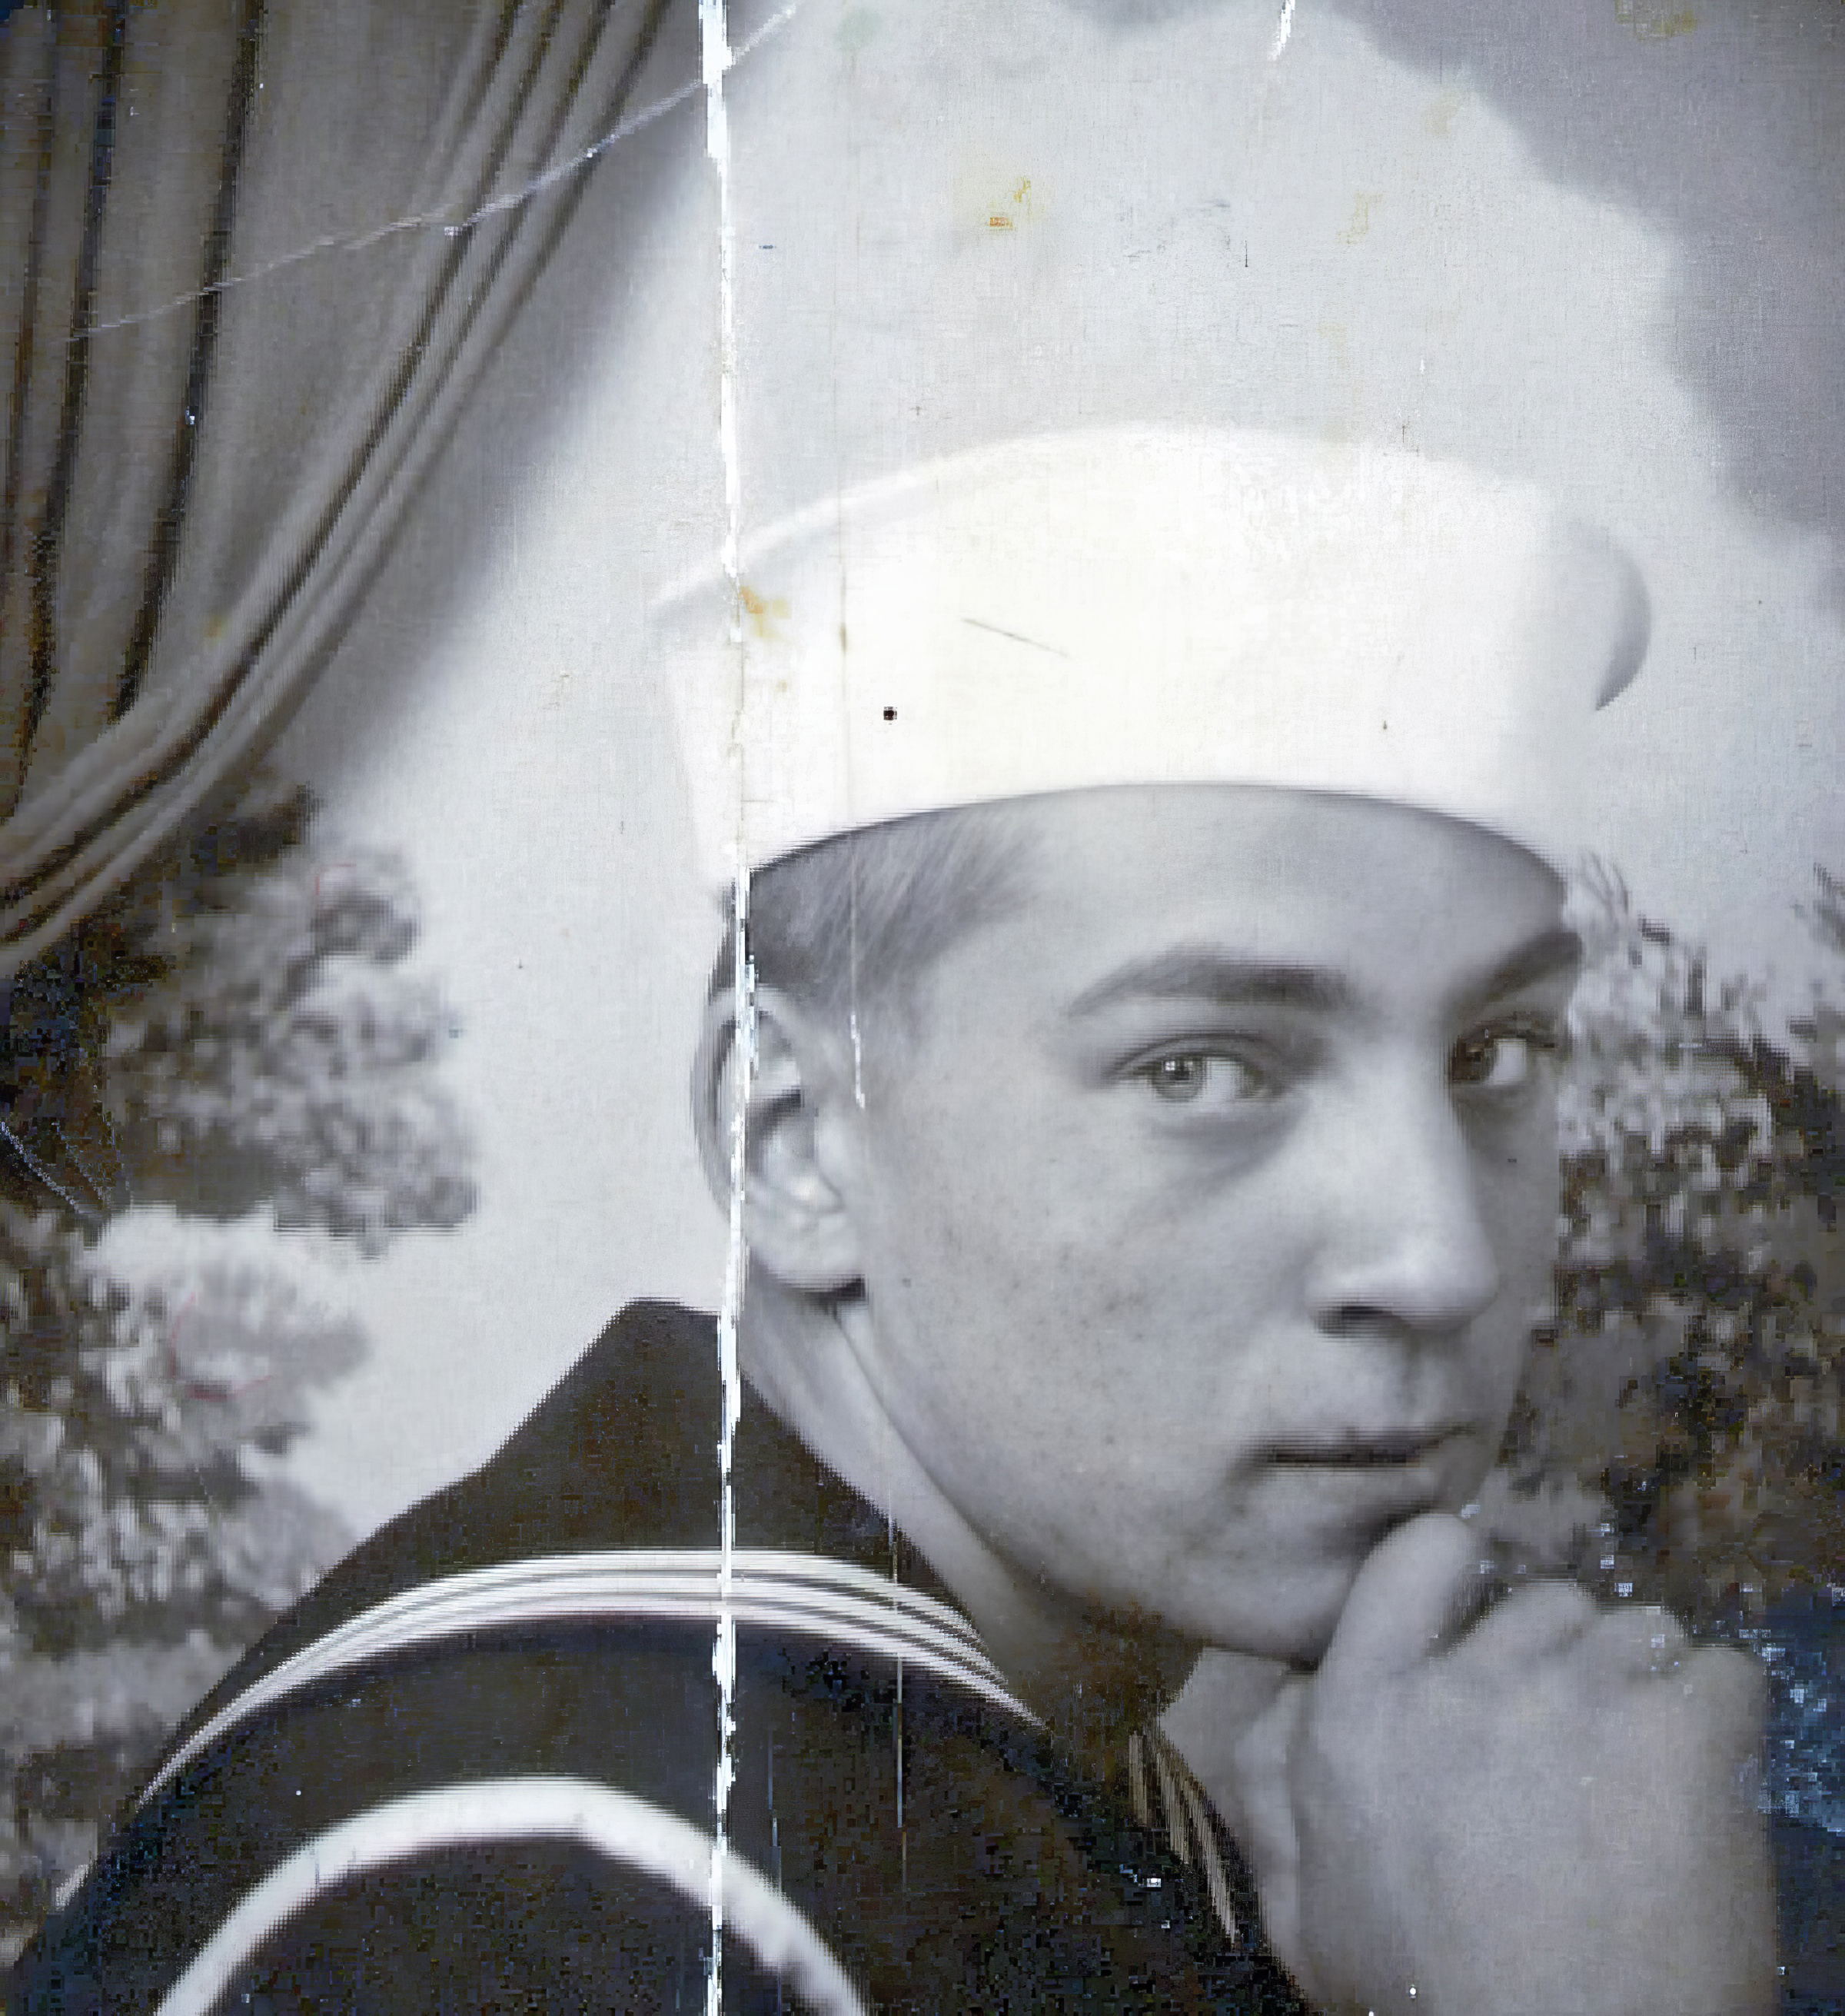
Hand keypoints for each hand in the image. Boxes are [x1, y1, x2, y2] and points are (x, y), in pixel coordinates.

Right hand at [1230, 1513, 1776, 2015]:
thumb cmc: (1424, 2001)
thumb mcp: (1301, 1909)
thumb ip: (1269, 1781)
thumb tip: (1287, 1685)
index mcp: (1362, 1709)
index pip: (1420, 1552)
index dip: (1462, 1573)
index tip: (1483, 1624)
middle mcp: (1463, 1679)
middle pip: (1542, 1603)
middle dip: (1562, 1662)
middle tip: (1572, 1754)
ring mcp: (1578, 1693)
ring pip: (1636, 1631)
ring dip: (1642, 1689)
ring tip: (1640, 1781)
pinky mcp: (1682, 1730)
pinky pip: (1723, 1675)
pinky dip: (1721, 1723)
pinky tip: (1700, 1793)